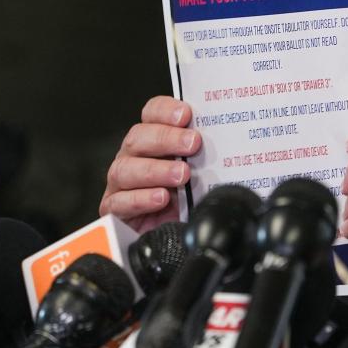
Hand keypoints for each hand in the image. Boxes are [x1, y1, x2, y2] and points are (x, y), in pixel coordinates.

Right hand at [99, 96, 200, 232]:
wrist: (174, 237)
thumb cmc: (188, 198)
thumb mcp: (203, 173)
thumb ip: (209, 156)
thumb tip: (232, 142)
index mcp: (154, 140)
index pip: (152, 113)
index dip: (165, 110)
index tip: (186, 114)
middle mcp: (134, 156)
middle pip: (138, 138)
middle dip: (166, 139)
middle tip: (193, 144)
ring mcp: (121, 182)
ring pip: (126, 168)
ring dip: (156, 170)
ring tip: (181, 175)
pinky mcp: (115, 209)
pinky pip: (120, 201)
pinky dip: (141, 198)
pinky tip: (161, 198)